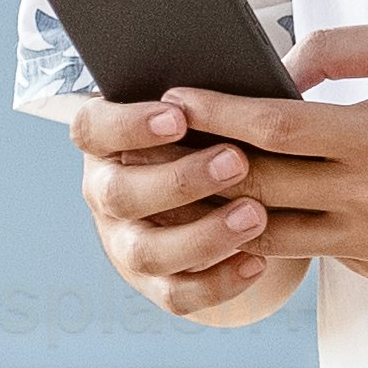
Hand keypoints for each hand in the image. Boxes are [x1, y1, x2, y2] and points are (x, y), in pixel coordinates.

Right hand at [74, 93, 307, 328]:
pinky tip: (257, 261)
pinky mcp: (154, 283)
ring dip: (202, 235)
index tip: (178, 116)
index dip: (129, 125)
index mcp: (104, 141)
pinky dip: (217, 282)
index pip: (92, 129)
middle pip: (120, 194)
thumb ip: (215, 92)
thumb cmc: (204, 133)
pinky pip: (176, 295)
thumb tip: (275, 73)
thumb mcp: (198, 106)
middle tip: (237, 161)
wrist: (206, 190)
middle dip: (179, 180)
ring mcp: (124, 242)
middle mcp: (105, 193)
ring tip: (255, 215)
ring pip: (146, 252)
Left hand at [175, 25, 367, 290]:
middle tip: (165, 146)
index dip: (218, 113)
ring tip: (198, 186)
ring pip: (281, 236)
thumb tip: (275, 71)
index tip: (176, 99)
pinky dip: (295, 230)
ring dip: (235, 213)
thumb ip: (336, 50)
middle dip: (207, 166)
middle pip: (262, 189)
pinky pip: (324, 252)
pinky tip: (267, 210)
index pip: (273, 130)